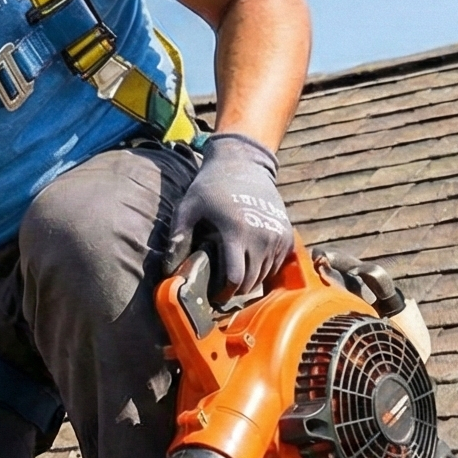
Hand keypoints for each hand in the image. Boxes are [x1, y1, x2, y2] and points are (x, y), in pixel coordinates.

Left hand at [167, 131, 292, 297]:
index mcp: (236, 232)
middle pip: (250, 283)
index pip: (235, 279)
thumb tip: (170, 270)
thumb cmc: (210, 186)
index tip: (213, 293)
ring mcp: (277, 236)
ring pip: (265, 276)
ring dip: (249, 279)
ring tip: (232, 271)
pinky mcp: (287, 235)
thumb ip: (178, 237)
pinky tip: (248, 260)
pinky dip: (264, 269)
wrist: (243, 164)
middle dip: (234, 289)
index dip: (223, 292)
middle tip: (220, 287)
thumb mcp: (188, 207)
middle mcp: (261, 237)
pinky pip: (277, 265)